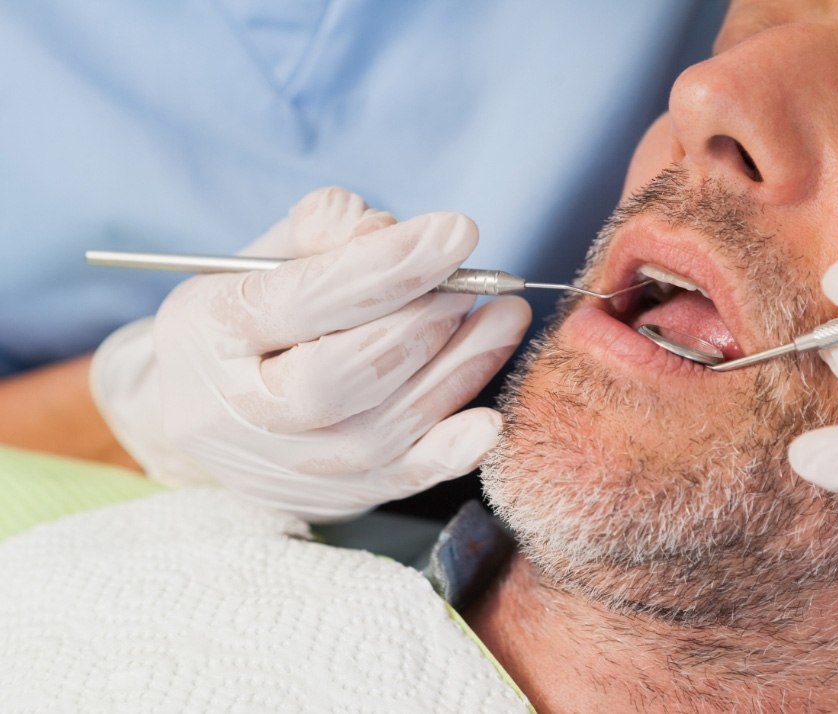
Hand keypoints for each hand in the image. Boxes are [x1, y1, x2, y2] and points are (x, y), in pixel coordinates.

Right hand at [91, 187, 530, 520]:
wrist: (203, 412)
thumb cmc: (243, 321)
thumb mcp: (259, 258)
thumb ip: (319, 231)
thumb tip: (385, 231)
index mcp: (213, 332)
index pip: (306, 299)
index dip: (389, 266)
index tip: (457, 233)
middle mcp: (246, 411)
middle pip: (346, 373)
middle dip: (425, 320)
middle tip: (473, 284)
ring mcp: (290, 465)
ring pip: (385, 426)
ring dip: (459, 368)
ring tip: (504, 319)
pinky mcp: (334, 495)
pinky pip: (401, 480)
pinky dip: (450, 453)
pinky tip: (490, 421)